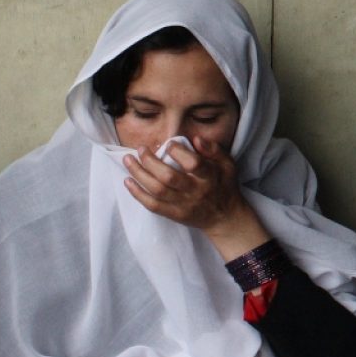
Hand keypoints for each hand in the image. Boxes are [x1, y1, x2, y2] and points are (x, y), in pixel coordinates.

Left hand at [122, 136, 265, 256]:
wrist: (224, 217)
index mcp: (209, 177)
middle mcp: (195, 191)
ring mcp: (183, 204)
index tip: (169, 144)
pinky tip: (128, 182)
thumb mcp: (227, 164)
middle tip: (141, 149)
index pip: (193, 164)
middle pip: (169, 177)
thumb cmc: (224, 185)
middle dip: (151, 162)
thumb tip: (196, 139)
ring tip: (128, 160)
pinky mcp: (174, 214)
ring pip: (157, 190)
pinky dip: (138, 194)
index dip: (178, 152)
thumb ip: (213, 150)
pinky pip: (153, 205)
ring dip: (139, 174)